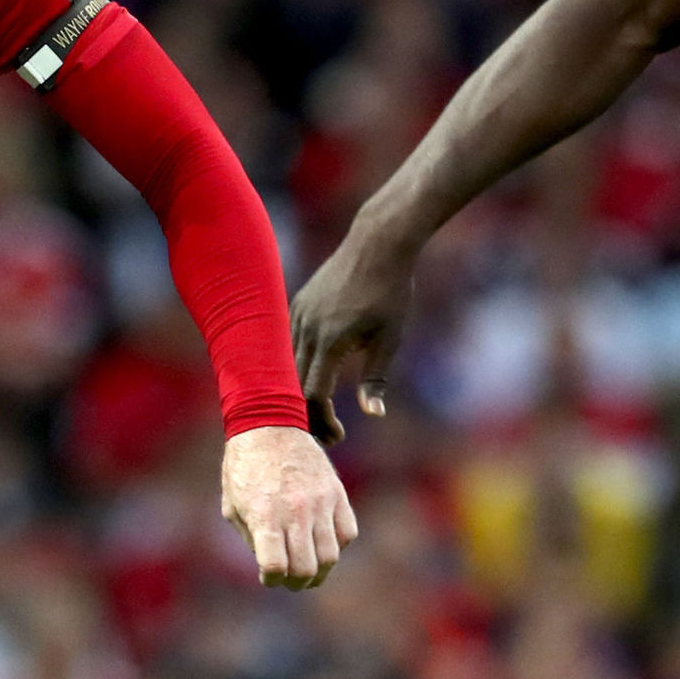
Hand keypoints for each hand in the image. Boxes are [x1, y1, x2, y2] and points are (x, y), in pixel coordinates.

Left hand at [220, 425, 357, 589]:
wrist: (268, 424)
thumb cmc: (244, 467)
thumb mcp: (233, 505)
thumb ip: (252, 538)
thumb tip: (271, 565)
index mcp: (264, 516)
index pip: (275, 568)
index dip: (271, 580)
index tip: (268, 577)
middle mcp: (295, 512)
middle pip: (305, 569)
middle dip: (296, 583)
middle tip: (290, 582)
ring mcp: (320, 502)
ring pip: (331, 556)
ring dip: (320, 571)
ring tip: (310, 570)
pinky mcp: (336, 493)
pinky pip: (348, 533)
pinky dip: (337, 544)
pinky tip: (322, 541)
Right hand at [291, 230, 415, 445]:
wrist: (377, 243)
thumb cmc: (391, 292)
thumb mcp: (390, 338)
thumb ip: (376, 378)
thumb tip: (374, 414)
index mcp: (331, 341)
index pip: (313, 395)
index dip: (322, 421)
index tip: (340, 435)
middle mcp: (307, 329)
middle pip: (294, 386)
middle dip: (309, 414)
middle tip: (331, 432)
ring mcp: (298, 314)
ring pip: (288, 365)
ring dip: (301, 390)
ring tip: (323, 409)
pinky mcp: (298, 304)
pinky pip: (290, 343)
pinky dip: (299, 365)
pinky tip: (317, 376)